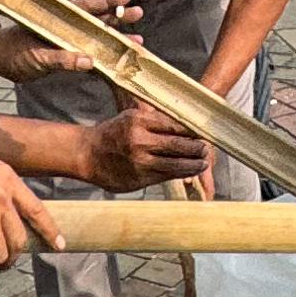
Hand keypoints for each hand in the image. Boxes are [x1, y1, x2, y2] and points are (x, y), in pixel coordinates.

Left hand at [0, 0, 140, 84]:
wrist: (0, 62)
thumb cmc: (13, 52)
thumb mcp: (36, 56)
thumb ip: (61, 58)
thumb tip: (89, 61)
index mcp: (60, 18)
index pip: (88, 6)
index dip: (108, 1)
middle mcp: (67, 27)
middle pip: (98, 19)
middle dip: (119, 16)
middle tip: (139, 12)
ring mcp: (69, 41)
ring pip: (98, 38)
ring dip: (116, 39)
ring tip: (138, 41)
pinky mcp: (67, 56)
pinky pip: (91, 56)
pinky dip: (105, 59)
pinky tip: (120, 62)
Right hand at [75, 102, 210, 190]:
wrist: (87, 154)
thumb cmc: (113, 134)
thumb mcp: (131, 118)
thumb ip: (155, 121)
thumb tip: (184, 125)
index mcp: (139, 121)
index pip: (173, 125)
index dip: (192, 131)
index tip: (204, 132)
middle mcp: (139, 140)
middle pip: (177, 144)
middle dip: (196, 148)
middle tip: (207, 148)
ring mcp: (140, 161)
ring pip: (175, 164)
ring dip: (193, 164)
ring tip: (204, 163)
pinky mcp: (139, 178)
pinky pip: (165, 176)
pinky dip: (180, 174)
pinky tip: (189, 172)